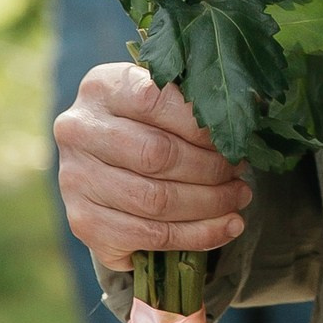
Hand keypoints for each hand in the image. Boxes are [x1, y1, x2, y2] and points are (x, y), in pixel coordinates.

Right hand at [54, 62, 251, 269]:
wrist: (109, 157)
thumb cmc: (151, 118)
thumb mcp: (167, 94)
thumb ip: (196, 100)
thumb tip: (246, 118)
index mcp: (103, 87)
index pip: (155, 101)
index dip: (201, 124)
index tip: (234, 137)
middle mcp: (79, 131)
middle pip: (157, 155)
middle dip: (212, 167)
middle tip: (242, 171)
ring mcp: (75, 180)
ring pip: (155, 200)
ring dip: (210, 203)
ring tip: (240, 197)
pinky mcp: (84, 222)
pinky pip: (148, 236)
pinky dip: (196, 235)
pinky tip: (227, 227)